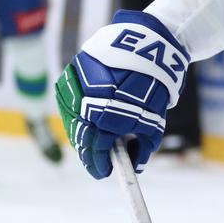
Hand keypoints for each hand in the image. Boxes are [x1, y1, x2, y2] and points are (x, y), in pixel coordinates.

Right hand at [55, 10, 189, 178]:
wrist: (144, 50)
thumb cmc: (152, 89)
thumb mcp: (153, 124)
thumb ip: (142, 149)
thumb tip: (135, 166)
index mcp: (105, 122)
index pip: (95, 153)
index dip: (99, 166)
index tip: (104, 172)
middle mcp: (85, 108)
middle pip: (81, 139)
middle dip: (90, 152)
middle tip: (99, 159)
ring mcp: (74, 92)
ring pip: (73, 122)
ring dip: (83, 133)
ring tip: (96, 138)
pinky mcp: (69, 78)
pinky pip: (69, 104)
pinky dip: (78, 114)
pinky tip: (89, 118)